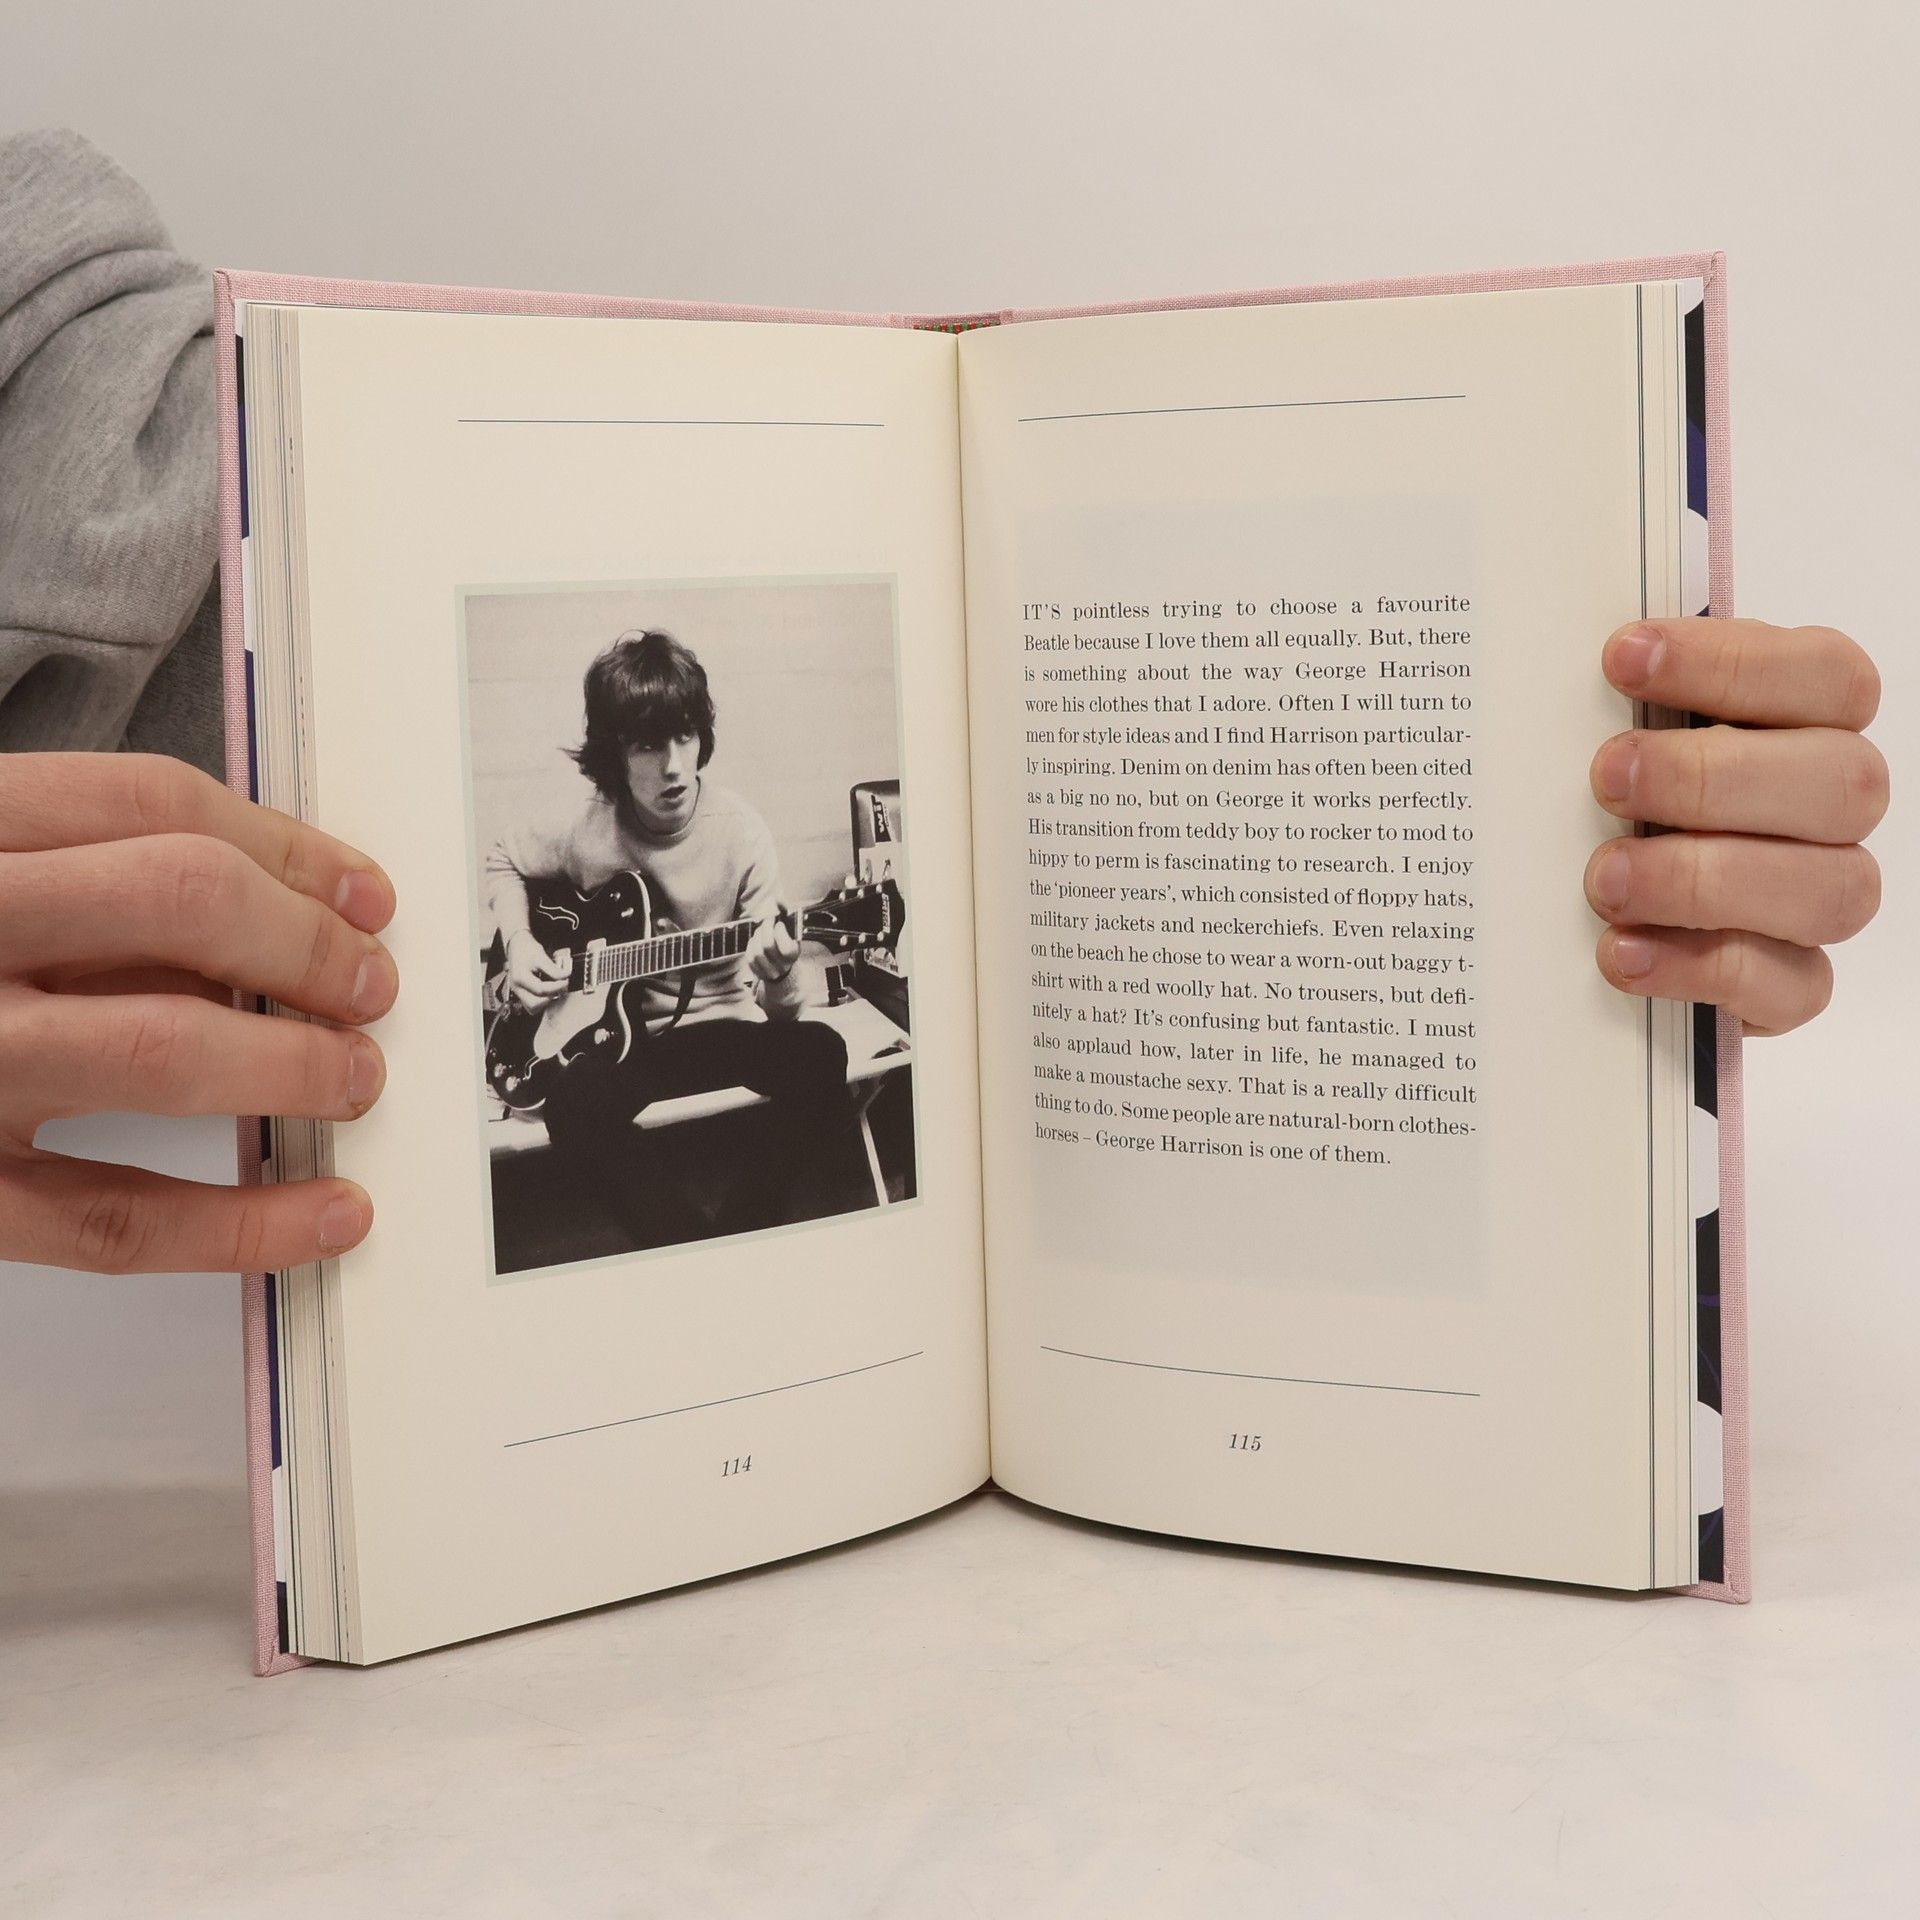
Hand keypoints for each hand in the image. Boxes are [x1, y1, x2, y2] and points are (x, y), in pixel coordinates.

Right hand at [0, 754, 398, 1272]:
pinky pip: (111, 1220)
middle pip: (176, 899)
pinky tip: (325, 1218)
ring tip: (357, 1078)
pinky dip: (240, 1226)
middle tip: (372, 984)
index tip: (364, 892)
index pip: (151, 803)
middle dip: (306, 942)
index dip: (288, 845)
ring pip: (157, 1049)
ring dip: (291, 1063)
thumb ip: (82, 885)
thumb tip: (276, 920)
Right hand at [505, 929, 569, 1009]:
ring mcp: (518, 992)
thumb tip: (565, 976)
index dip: (557, 987)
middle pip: (534, 1005)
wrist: (517, 945)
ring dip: (545, 1001)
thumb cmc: (526, 949)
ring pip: (532, 1008)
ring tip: (554, 989)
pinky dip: (541, 1000)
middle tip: (559, 987)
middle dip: (550, 997)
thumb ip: (553, 968)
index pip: (541, 990)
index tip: (566, 981)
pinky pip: (531, 1004)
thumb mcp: (540, 955)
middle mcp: (517, 987)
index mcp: (520, 978)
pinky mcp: (521, 993)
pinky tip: (548, 990)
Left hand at [746, 914, 799, 984]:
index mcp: (794, 955)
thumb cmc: (788, 940)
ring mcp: (770, 972)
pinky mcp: (759, 973)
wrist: (784, 964)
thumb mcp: (791, 928)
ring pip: (757, 953)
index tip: (779, 924)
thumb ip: (786, 912)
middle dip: (765, 929)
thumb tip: (777, 898)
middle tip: (766, 921)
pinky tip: (756, 940)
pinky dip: (751, 946)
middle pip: (768, 946)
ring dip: (756, 937)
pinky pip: (750, 959)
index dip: (779, 932)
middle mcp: (783, 966)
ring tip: (761, 931)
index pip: (786, 947)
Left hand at [1585, 619, 1886, 1034]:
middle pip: (1843, 783)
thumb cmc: (1619, 790)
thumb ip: (1613, 695)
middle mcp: (1834, 807)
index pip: (1826, 676)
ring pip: (1830, 888)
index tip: (1620, 657)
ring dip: (1705, 879)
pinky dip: (1699, 968)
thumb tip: (1546, 645)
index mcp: (1810, 720)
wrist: (1599, 909)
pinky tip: (1620, 951)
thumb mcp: (1610, 729)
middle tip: (1606, 777)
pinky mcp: (1791, 985)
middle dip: (1712, 777)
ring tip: (1604, 879)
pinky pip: (1789, 986)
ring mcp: (1821, 897)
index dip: (1733, 663)